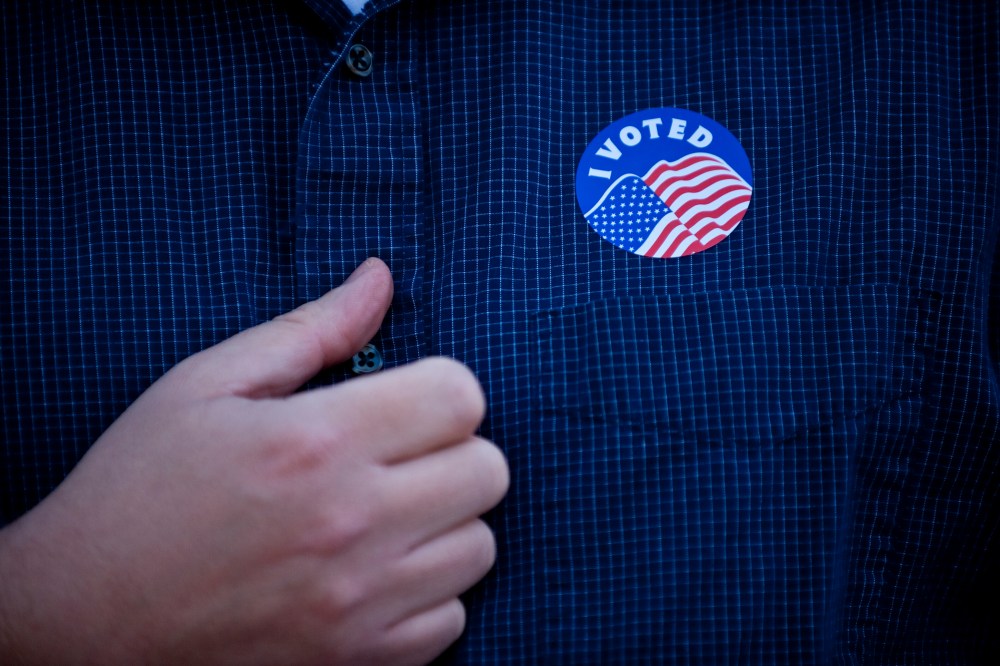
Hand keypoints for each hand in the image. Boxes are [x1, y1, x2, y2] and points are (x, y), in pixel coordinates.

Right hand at [0, 258, 508, 664]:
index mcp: (317, 440)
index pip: (461, 396)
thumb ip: (311, 329)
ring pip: (479, 545)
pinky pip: (451, 618)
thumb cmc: (140, 489)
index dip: (442, 389)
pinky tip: (376, 574)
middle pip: (487, 469)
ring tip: (386, 515)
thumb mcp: (208, 385)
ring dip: (445, 522)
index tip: (408, 402)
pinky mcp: (358, 660)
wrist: (83, 618)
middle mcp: (351, 522)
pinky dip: (428, 592)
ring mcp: (359, 602)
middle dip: (453, 450)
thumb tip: (380, 277)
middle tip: (399, 456)